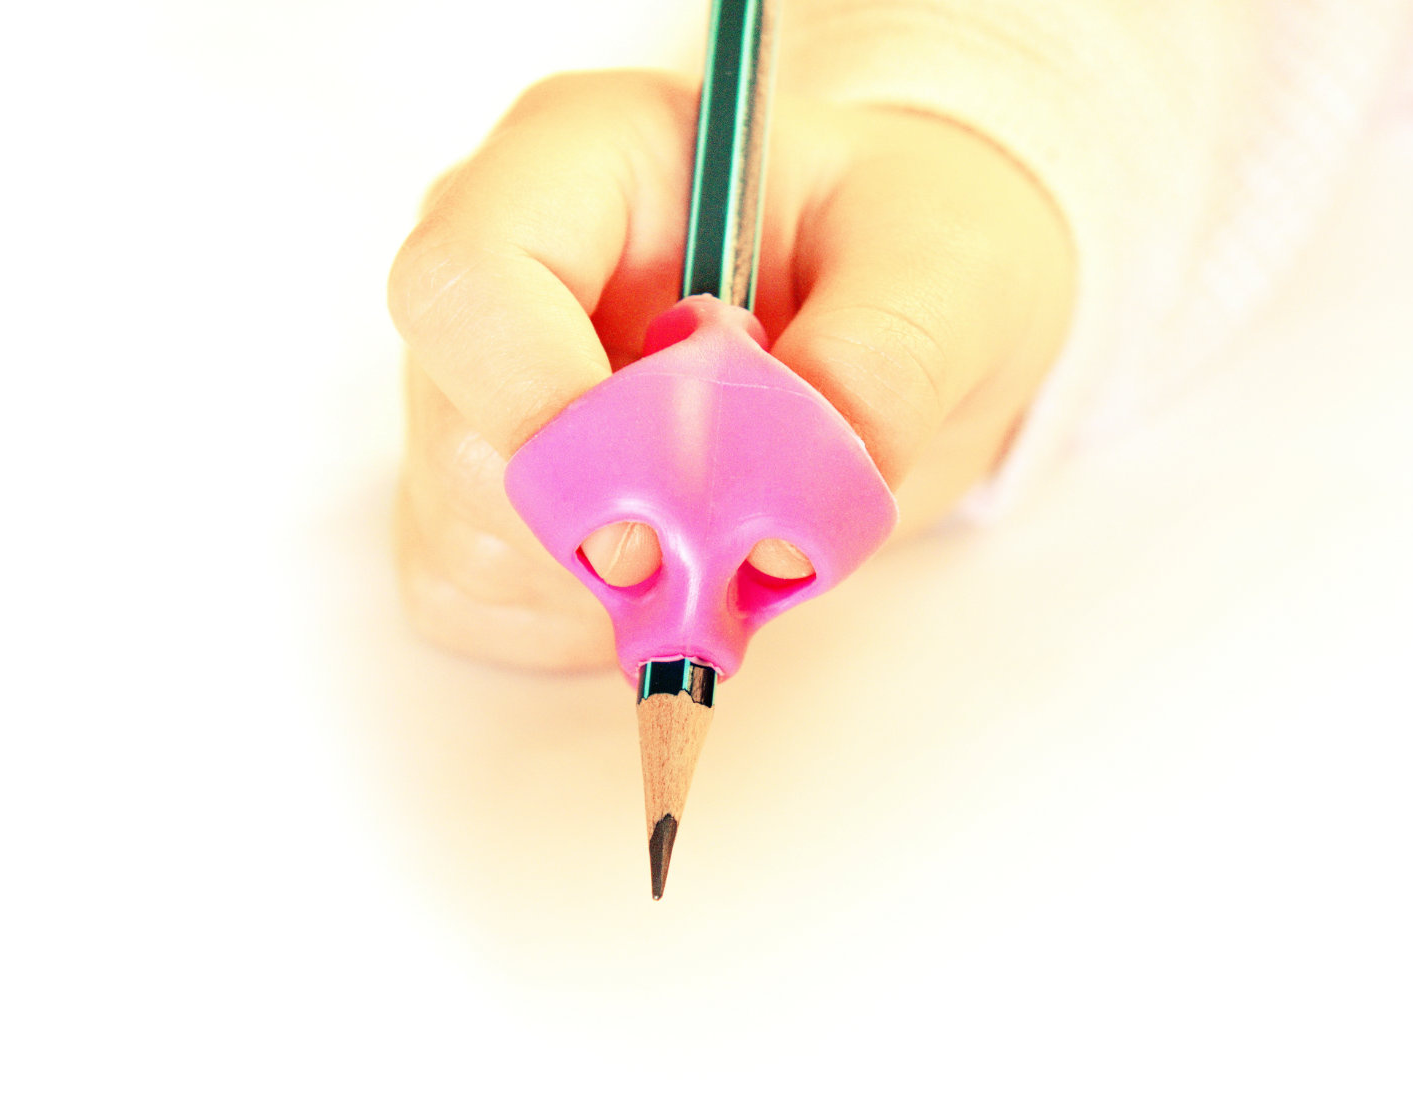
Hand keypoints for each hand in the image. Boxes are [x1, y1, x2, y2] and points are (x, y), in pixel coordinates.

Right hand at [388, 70, 1073, 669]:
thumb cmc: (905, 244)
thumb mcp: (946, 265)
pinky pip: (486, 602)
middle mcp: (504, 279)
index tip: (662, 514)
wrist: (900, 305)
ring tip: (736, 533)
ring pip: (471, 538)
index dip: (544, 410)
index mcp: (582, 163)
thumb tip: (782, 528)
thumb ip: (882, 365)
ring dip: (614, 590)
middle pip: (466, 440)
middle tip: (742, 559)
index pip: (470, 280)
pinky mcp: (483, 501)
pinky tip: (678, 567)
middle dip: (610, 534)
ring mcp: (475, 394)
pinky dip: (586, 626)